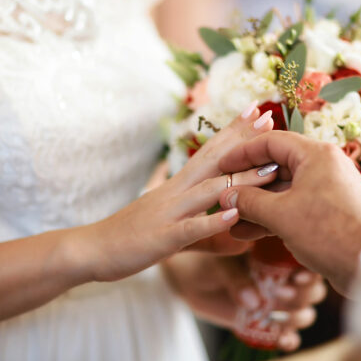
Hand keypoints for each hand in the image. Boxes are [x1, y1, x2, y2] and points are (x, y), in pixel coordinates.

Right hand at [67, 105, 277, 282]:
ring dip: (241, 180)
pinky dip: (212, 221)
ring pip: (209, 192)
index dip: (234, 131)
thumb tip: (223, 213)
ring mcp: (168, 213)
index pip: (210, 152)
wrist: (91, 249)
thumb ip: (197, 216)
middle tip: (269, 117)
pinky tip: (234, 216)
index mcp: (177, 186)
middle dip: (243, 139)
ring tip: (270, 169)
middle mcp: (175, 192)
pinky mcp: (162, 238)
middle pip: (213, 159)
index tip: (258, 111)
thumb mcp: (168, 219)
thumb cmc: (130, 235)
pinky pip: (190, 228)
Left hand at [163, 251, 326, 350]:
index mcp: (280, 255)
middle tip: (281, 293)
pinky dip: (289, 340)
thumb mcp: (221, 264)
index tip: (298, 276)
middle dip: (302, 295)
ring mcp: (278, 303)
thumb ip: (237, 278)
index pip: (307, 262)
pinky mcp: (268, 324)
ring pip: (304, 312)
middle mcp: (286, 278)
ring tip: (278, 315)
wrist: (191, 279)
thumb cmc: (208, 260)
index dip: (310, 270)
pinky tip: (282, 341)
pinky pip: (287, 334)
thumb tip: (254, 303)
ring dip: (297, 316)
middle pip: (312, 290)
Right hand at [218, 131, 360, 294]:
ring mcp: (326, 190)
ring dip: (256, 205)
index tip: (221, 166)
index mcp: (316, 155)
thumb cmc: (329, 233)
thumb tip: (227, 196)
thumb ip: (250, 202)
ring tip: (229, 219)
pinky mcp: (328, 212)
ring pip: (283, 191)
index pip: (271, 142)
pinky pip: (293, 207)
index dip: (242, 153)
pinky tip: (246, 233)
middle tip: (223, 195)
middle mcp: (323, 166)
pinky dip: (272, 217)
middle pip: (276, 166)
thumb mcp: (281, 215)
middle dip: (247, 184)